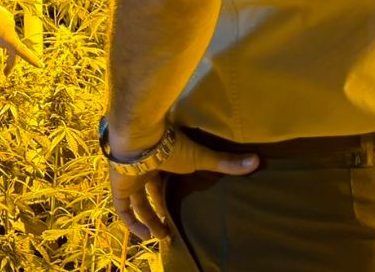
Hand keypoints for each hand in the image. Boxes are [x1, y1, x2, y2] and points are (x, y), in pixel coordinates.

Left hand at [0, 0, 41, 74]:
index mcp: (5, 36)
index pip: (20, 51)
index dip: (31, 59)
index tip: (41, 66)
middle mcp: (10, 28)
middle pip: (14, 49)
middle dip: (10, 62)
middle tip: (5, 73)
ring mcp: (10, 22)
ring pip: (9, 39)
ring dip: (3, 47)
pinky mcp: (7, 17)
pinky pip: (6, 30)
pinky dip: (1, 36)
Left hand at [107, 131, 258, 243]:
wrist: (139, 136)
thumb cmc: (170, 145)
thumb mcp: (200, 157)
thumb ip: (225, 162)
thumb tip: (256, 161)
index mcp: (161, 159)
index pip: (164, 178)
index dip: (170, 194)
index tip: (179, 208)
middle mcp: (144, 168)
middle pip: (150, 194)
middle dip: (159, 212)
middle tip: (170, 230)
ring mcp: (129, 177)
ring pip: (137, 203)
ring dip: (148, 221)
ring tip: (163, 237)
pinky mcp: (118, 186)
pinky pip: (122, 209)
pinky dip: (131, 224)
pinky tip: (146, 236)